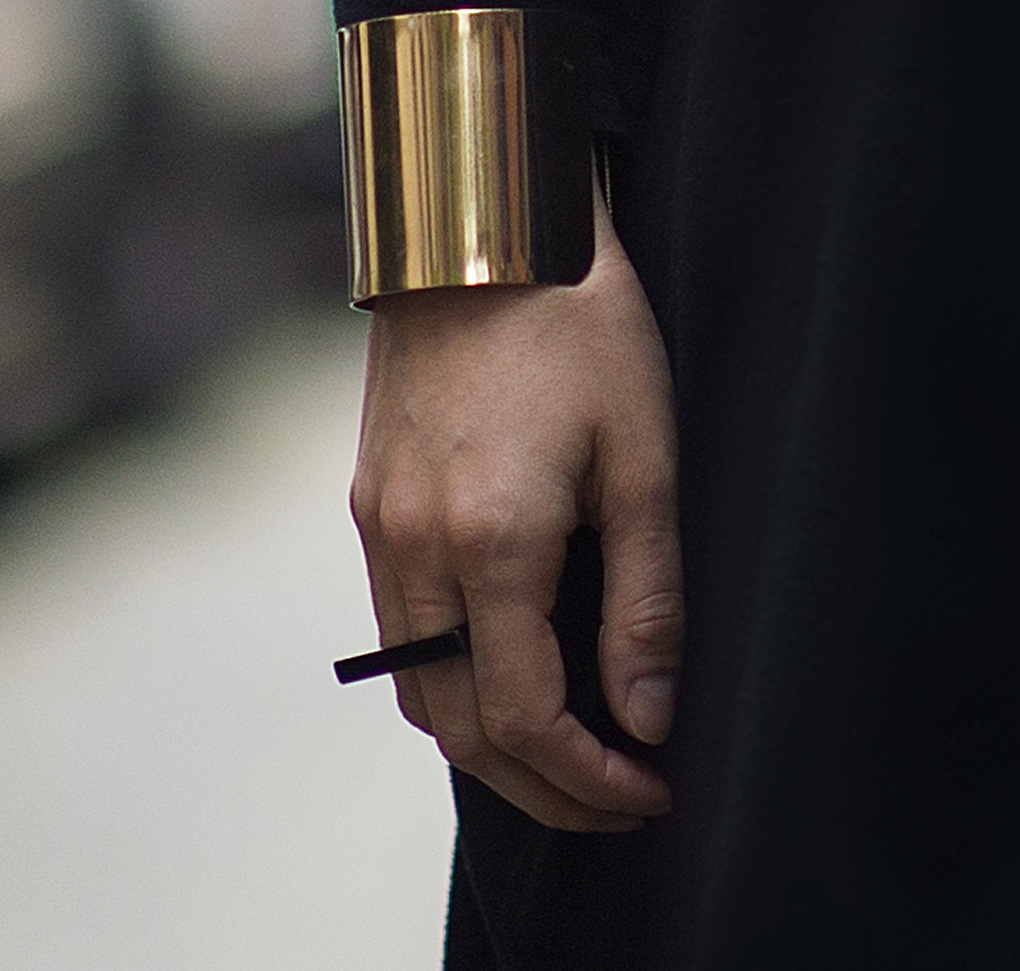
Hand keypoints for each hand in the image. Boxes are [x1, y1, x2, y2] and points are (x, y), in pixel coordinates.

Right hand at [350, 193, 682, 831]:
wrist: (482, 221)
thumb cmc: (577, 319)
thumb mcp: (643, 449)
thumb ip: (646, 596)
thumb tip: (649, 717)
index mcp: (491, 540)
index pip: (525, 718)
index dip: (588, 776)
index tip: (650, 788)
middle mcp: (417, 547)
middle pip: (463, 729)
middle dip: (542, 785)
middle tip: (616, 798)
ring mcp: (381, 526)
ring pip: (418, 690)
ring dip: (490, 743)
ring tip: (571, 753)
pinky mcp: (368, 500)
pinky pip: (399, 633)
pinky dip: (448, 681)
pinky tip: (507, 672)